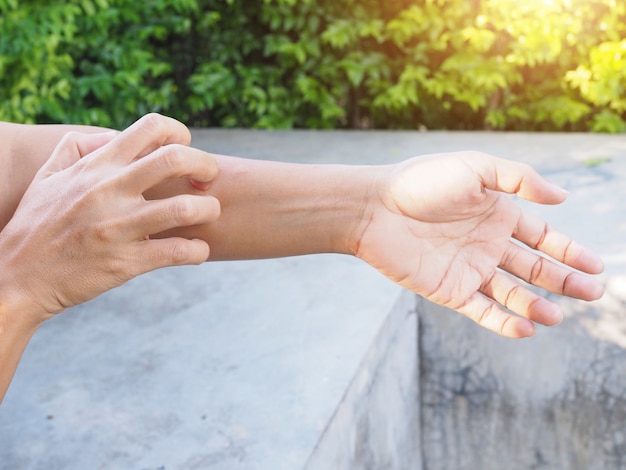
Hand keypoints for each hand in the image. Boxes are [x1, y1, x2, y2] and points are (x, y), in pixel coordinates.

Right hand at [0, 114, 219, 321]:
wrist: (16, 279)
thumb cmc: (35, 225)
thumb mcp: (47, 177)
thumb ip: (76, 148)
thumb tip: (112, 136)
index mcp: (95, 167)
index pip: (150, 127)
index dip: (180, 132)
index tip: (187, 151)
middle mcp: (108, 191)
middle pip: (176, 159)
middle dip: (206, 165)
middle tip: (208, 180)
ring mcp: (118, 228)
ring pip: (184, 208)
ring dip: (208, 209)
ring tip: (208, 214)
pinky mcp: (125, 262)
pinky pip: (176, 252)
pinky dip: (198, 250)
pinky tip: (198, 250)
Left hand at [356, 151, 603, 337]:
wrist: (374, 208)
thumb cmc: (421, 182)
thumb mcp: (475, 168)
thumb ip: (519, 179)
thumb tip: (562, 197)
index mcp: (497, 215)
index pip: (543, 237)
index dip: (569, 251)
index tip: (594, 265)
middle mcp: (486, 244)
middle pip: (534, 268)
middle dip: (564, 281)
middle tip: (593, 293)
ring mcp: (469, 269)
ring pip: (512, 294)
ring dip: (536, 305)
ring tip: (557, 315)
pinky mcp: (449, 290)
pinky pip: (482, 311)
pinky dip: (504, 322)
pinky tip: (526, 328)